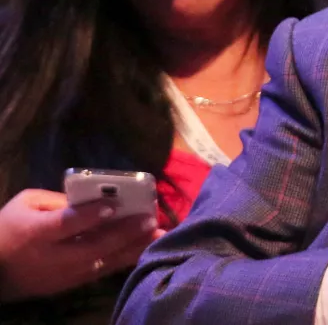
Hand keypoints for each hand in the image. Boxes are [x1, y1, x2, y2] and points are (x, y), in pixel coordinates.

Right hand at [0, 189, 164, 301]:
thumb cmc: (9, 228)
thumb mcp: (26, 204)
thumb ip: (58, 200)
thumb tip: (93, 197)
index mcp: (36, 233)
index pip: (66, 224)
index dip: (90, 215)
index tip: (113, 205)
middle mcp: (51, 257)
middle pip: (92, 246)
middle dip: (124, 232)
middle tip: (150, 219)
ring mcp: (62, 275)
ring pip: (103, 263)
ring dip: (132, 248)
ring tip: (158, 234)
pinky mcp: (69, 285)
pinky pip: (101, 272)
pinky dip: (123, 260)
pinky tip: (143, 248)